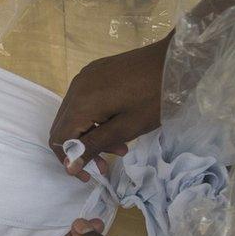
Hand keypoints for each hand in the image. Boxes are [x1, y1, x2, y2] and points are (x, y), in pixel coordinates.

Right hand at [48, 37, 168, 180]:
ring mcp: (85, 77)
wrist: (175, 60)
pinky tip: (116, 124)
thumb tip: (69, 166)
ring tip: (119, 147)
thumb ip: (94, 146)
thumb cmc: (155, 97)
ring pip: (74, 114)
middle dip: (80, 149)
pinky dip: (94, 118)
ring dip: (89, 135)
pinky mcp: (95, 72)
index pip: (59, 138)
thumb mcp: (127, 128)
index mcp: (82, 102)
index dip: (69, 160)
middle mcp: (76, 87)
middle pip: (63, 126)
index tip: (88, 175)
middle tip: (105, 164)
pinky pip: (84, 100)